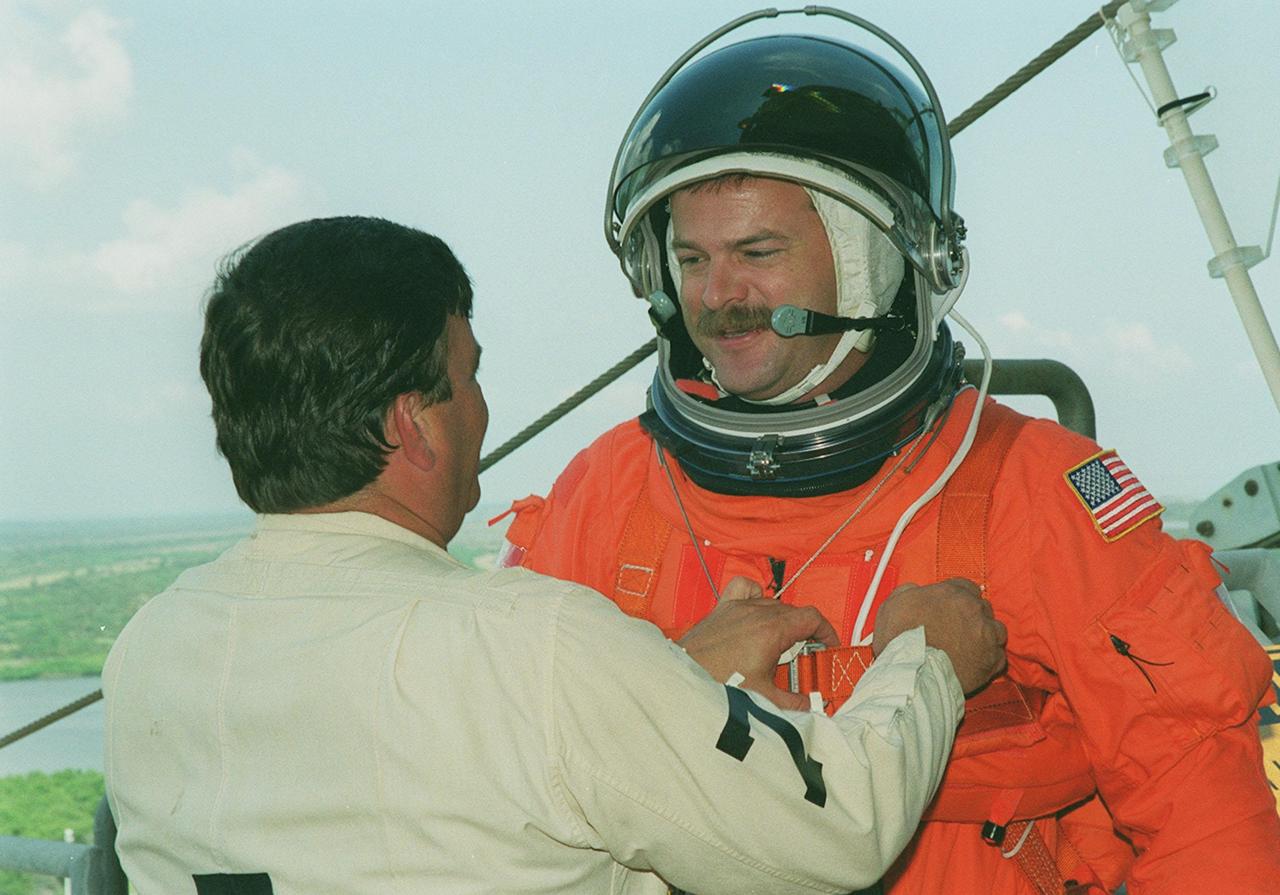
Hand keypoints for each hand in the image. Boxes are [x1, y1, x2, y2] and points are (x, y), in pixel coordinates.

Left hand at [678, 577, 838, 710]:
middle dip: (805, 633)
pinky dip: (755, 595)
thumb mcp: (764, 699)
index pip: (812, 617)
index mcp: (771, 630)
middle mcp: (755, 613)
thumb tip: (810, 706)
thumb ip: (794, 703)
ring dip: (782, 621)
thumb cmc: (717, 685)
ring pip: (772, 603)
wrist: (683, 680)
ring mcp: (737, 608)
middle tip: (805, 657)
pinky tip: (756, 613)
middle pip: (794, 612)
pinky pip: (744, 588)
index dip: (827, 630)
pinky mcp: (721, 609)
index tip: (829, 645)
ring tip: (780, 645)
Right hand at [872, 578, 1006, 694]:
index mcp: (952, 593)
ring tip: (970, 647)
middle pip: (983, 607)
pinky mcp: (992, 662)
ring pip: (997, 631)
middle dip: (972, 617)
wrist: (911, 673)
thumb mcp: (893, 603)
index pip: (965, 586)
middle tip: (957, 629)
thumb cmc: (900, 639)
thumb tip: (915, 590)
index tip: (951, 608)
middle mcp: (974, 610)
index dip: (957, 598)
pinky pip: (999, 657)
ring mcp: (987, 636)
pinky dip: (990, 660)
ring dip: (986, 636)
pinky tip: (976, 663)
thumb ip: (909, 591)